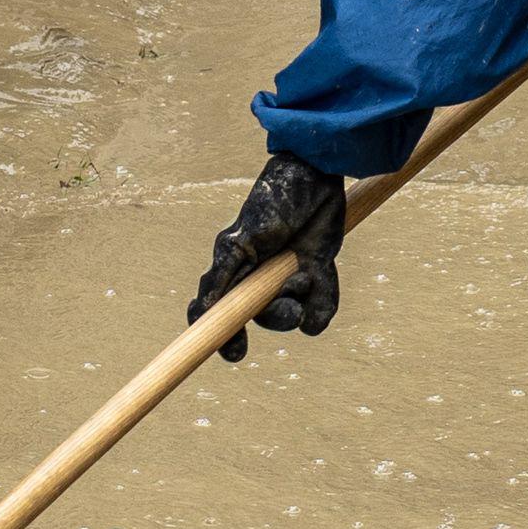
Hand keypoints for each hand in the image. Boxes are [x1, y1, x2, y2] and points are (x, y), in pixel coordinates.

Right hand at [189, 154, 347, 361]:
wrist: (317, 176)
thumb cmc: (272, 201)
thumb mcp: (241, 240)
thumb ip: (222, 276)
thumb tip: (202, 311)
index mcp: (235, 270)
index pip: (221, 312)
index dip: (225, 337)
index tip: (236, 353)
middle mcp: (260, 278)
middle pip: (263, 318)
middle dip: (278, 316)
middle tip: (291, 304)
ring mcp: (289, 277)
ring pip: (293, 316)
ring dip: (303, 303)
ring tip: (307, 276)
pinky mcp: (317, 272)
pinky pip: (320, 308)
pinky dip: (325, 302)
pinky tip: (322, 278)